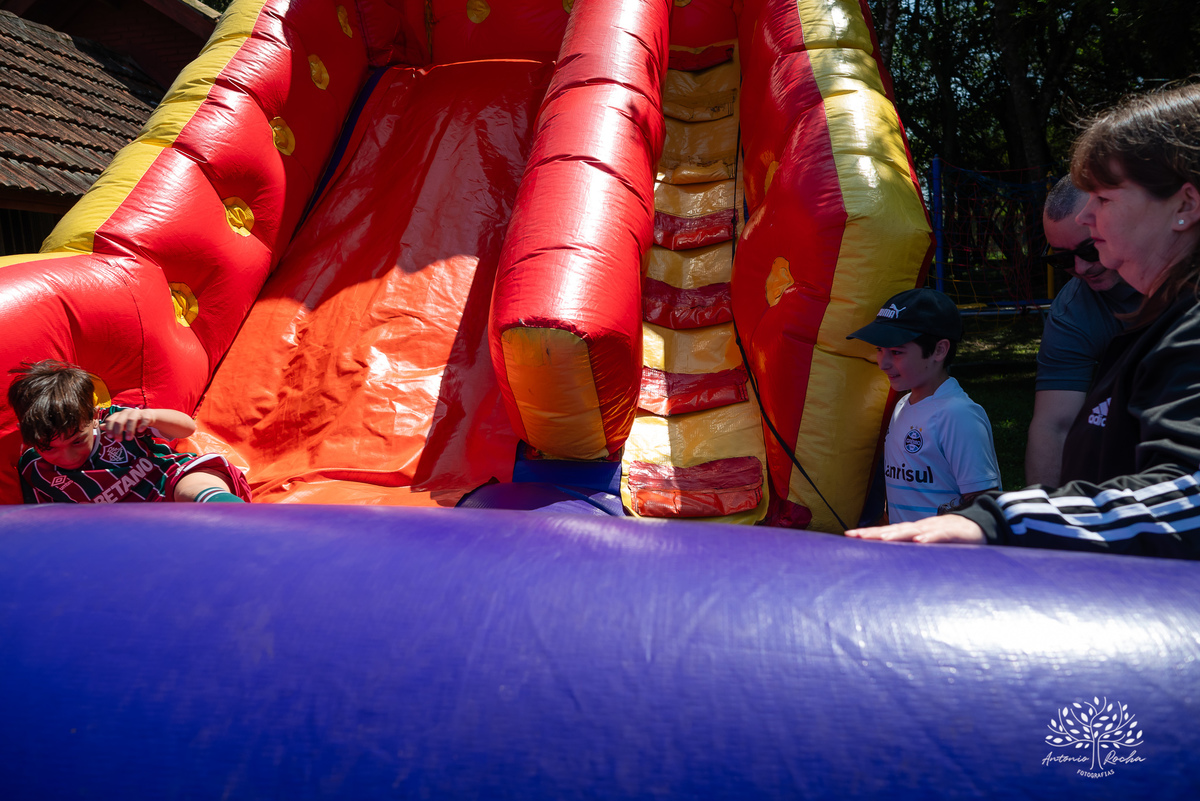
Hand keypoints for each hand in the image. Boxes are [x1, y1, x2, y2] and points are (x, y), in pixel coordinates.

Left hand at [101, 408, 157, 440]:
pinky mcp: (147, 415)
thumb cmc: (133, 421)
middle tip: (118, 440)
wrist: (148, 416)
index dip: (109, 428)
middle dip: (118, 431)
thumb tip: (101, 426)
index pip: (110, 420)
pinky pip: (144, 419)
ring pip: (131, 420)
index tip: (110, 437)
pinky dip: (142, 425)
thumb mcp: (122, 423)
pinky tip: (140, 431)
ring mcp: (137, 413)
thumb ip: (112, 425)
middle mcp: (127, 412)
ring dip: (129, 430)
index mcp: (119, 414)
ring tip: (129, 439)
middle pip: (119, 421)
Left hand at [845, 515, 985, 544]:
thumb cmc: (950, 538)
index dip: (869, 534)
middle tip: (855, 536)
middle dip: (874, 533)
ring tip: (882, 539)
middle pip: (894, 529)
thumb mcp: (928, 545)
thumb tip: (891, 567)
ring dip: (897, 535)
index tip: (848, 536)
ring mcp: (936, 529)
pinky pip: (940, 535)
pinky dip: (930, 537)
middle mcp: (920, 528)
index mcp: (912, 532)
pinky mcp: (953, 533)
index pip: (887, 532)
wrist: (981, 526)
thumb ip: (912, 553)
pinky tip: (920, 540)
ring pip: (913, 530)